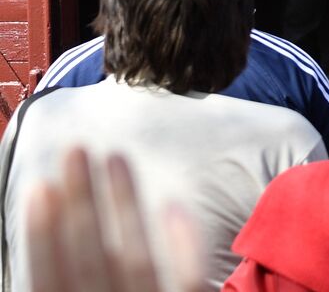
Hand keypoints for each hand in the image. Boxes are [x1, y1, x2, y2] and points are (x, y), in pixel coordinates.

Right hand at [26, 148, 205, 291]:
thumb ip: (74, 278)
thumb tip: (63, 227)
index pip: (48, 281)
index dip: (42, 236)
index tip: (41, 187)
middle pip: (90, 262)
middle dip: (81, 203)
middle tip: (75, 149)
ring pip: (138, 262)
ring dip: (125, 204)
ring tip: (115, 156)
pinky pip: (188, 281)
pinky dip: (182, 244)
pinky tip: (173, 204)